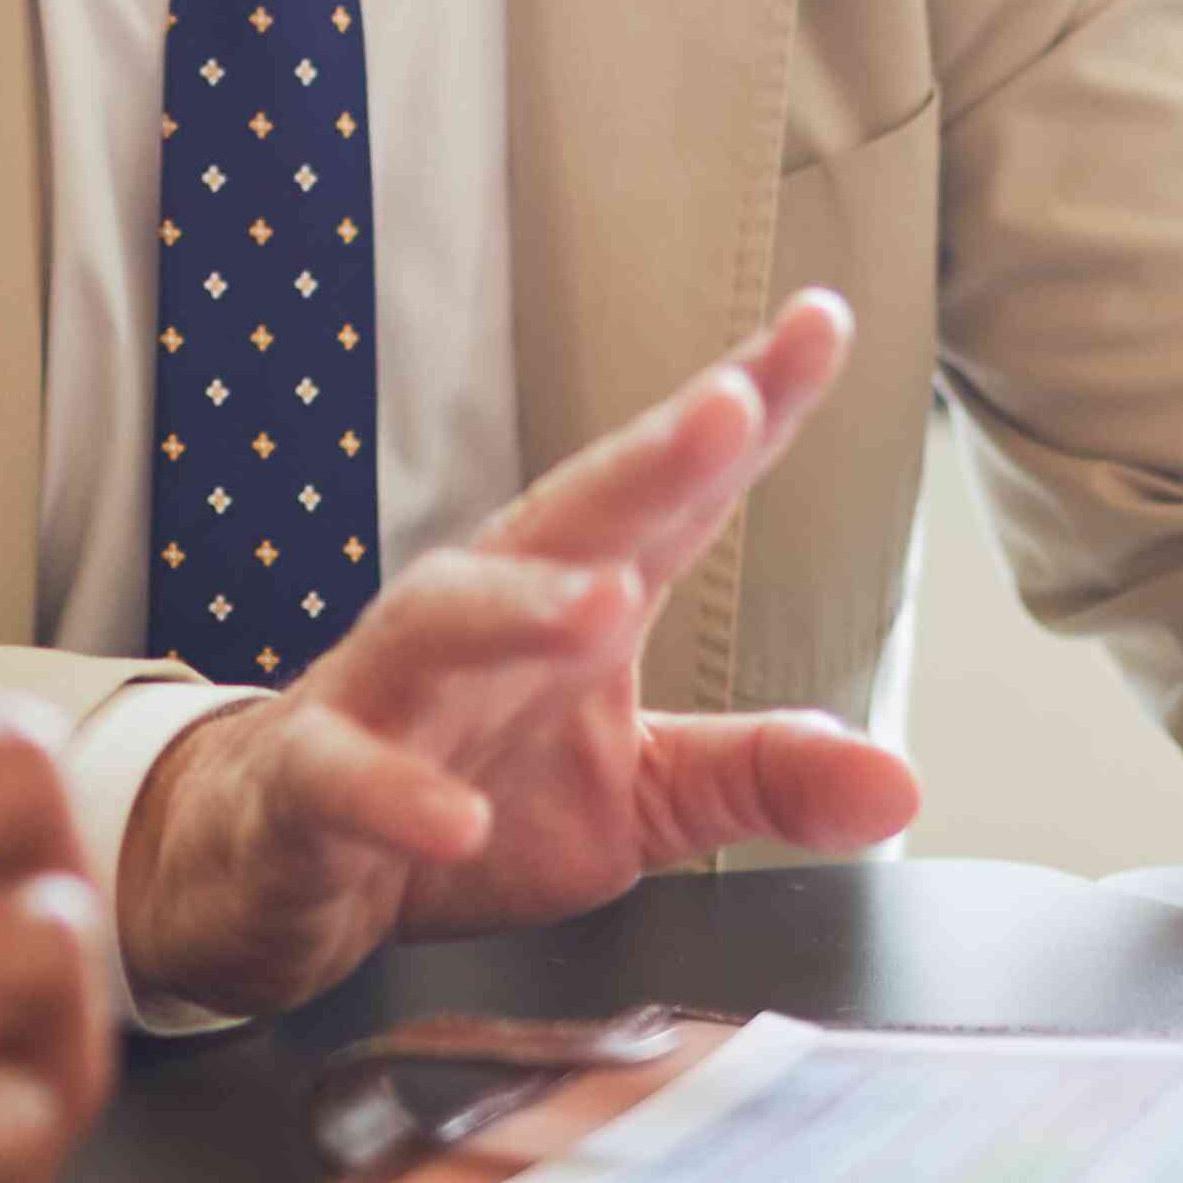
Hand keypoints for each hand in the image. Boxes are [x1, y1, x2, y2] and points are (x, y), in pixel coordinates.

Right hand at [111, 290, 921, 1017]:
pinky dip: (399, 795)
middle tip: (730, 405)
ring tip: (604, 606)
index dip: (751, 407)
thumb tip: (903, 781)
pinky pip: (349, 777)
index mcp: (575, 599)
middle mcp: (483, 617)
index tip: (823, 322)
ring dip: (524, 607)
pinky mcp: (311, 781)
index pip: (675, 495)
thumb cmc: (468, 794)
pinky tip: (457, 821)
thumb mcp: (641, 800)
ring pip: (447, 619)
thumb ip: (762, 777)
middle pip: (568, 517)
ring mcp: (389, 690)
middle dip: (648, 456)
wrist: (279, 859)